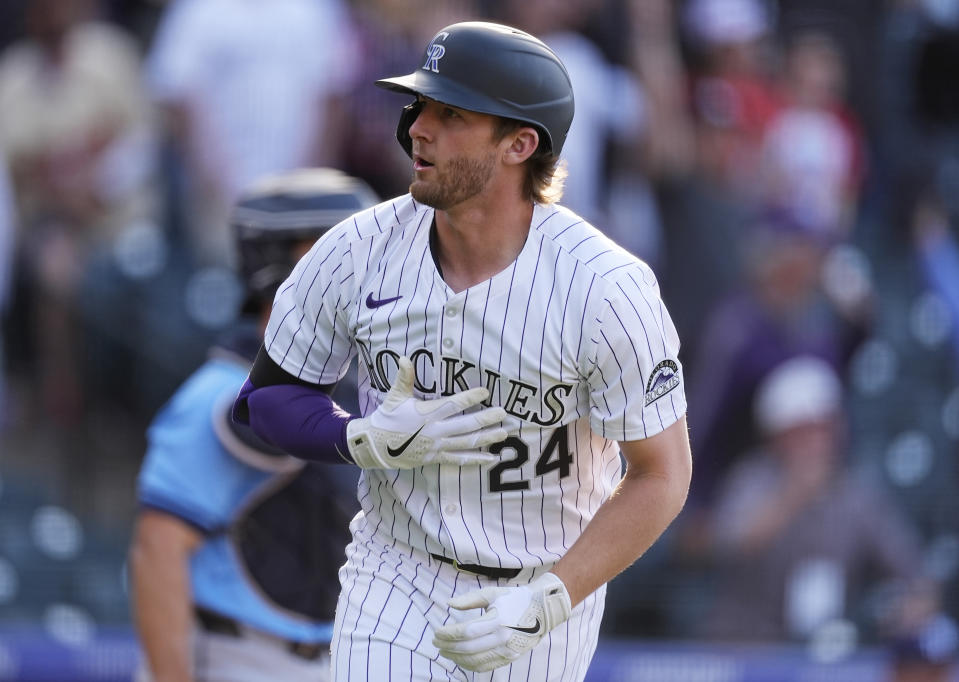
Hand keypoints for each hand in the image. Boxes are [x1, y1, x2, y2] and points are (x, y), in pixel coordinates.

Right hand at [346, 356, 506, 468]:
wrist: (375, 446)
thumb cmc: (388, 418)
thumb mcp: (395, 396)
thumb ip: (403, 378)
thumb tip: (404, 358)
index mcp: (426, 413)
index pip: (452, 405)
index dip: (469, 398)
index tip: (485, 391)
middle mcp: (434, 431)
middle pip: (465, 425)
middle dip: (486, 419)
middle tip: (503, 413)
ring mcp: (437, 446)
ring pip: (466, 443)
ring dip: (486, 438)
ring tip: (504, 433)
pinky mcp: (436, 458)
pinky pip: (459, 460)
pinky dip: (476, 460)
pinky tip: (491, 459)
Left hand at [432, 572, 571, 671]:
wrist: (543, 611)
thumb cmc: (516, 599)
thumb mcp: (493, 594)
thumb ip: (470, 600)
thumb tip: (449, 604)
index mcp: (498, 620)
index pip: (467, 632)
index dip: (448, 634)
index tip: (436, 632)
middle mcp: (503, 638)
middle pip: (468, 648)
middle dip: (448, 646)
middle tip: (436, 642)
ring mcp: (507, 650)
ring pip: (475, 661)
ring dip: (456, 658)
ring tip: (444, 651)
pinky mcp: (510, 658)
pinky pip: (485, 666)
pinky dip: (469, 665)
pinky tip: (460, 659)